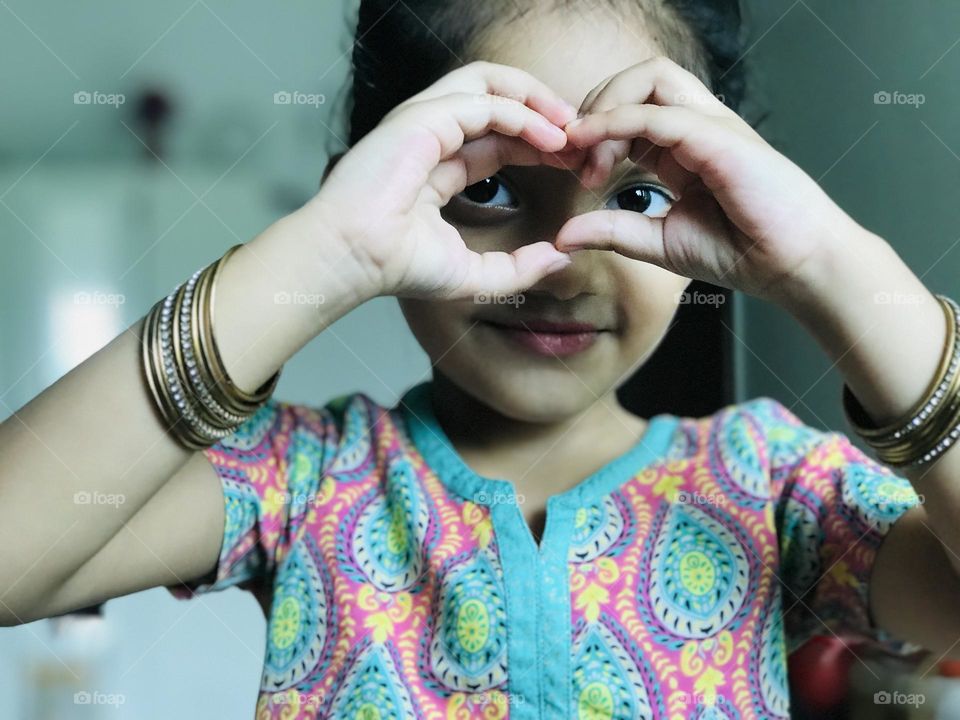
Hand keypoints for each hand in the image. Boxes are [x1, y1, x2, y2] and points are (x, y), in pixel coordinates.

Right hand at [310, 61, 586, 299]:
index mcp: (440, 166)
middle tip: (582, 136)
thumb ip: (518, 268)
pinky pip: (485, 102)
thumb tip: (561, 258)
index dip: (539, 145)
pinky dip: (523, 114)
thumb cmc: (399, 267)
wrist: (356, 258)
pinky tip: (551, 138)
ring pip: (490, 83)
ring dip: (536, 99)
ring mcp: (426, 121)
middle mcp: (433, 136)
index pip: (499, 139)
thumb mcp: (474, 274)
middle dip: (544, 112)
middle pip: (498, 101)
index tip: (576, 162)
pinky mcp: (423, 117)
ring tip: (571, 125)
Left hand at [556, 56, 860, 303]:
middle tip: (571, 155)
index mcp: (682, 148)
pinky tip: (592, 144)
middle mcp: (696, 127)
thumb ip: (612, 231)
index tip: (571, 170)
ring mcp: (711, 126)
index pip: (630, 110)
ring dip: (606, 104)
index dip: (592, 131)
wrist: (792, 265)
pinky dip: (618, 121)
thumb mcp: (657, 242)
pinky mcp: (720, 137)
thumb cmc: (739, 251)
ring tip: (584, 149)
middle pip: (638, 80)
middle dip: (593, 107)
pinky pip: (660, 112)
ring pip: (650, 76)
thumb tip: (562, 236)